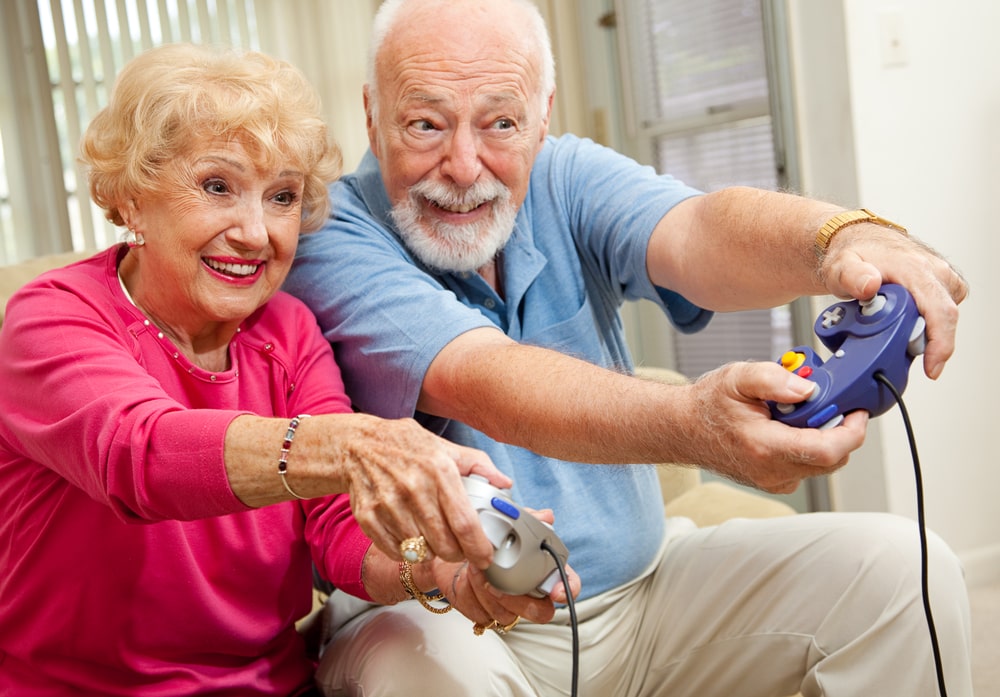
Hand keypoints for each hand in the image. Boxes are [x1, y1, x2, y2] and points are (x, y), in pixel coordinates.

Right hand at [345, 415, 511, 569]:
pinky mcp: (368, 517)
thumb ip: (479, 465)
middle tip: (459, 549)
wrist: (357, 444)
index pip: (464, 523)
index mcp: (439, 470)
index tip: (485, 557)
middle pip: (444, 545)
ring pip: (421, 551)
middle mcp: (413, 488)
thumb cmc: (407, 447)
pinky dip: (407, 551)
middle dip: (457, 554)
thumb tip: (505, 484)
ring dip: (431, 551)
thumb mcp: (446, 447)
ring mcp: (388, 504)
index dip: (478, 547)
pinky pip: (396, 552)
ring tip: (432, 537)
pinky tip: (410, 535)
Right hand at [676, 361, 868, 492]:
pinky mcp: (775, 482)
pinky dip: (809, 446)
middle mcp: (771, 471)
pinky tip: (790, 428)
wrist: (683, 428)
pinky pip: (808, 467)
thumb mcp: (737, 377)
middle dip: (838, 429)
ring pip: (822, 464)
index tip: (857, 411)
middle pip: (831, 458)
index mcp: (765, 446)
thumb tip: (809, 388)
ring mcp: (773, 480)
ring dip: (823, 437)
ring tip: (799, 413)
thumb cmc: (708, 405)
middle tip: (826, 402)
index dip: (852, 431)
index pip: (828, 450)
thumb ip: (775, 378)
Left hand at [819, 225, 967, 379]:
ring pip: (942, 319)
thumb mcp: (840, 266)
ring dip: (920, 333)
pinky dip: (923, 326)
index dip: (939, 343)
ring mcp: (941, 280)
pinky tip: (901, 324)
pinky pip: (939, 315)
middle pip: (943, 320)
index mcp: (915, 268)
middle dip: (921, 342)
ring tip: (888, 327)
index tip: (931, 367)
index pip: (939, 310)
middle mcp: (936, 272)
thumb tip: (870, 285)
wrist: (859, 244)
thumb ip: (852, 276)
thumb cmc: (852, 255)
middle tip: (890, 344)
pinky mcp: (942, 287)